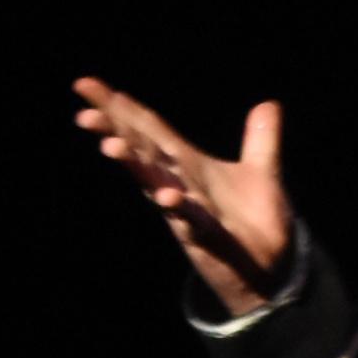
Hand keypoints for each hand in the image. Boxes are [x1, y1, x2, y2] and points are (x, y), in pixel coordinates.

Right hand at [72, 77, 294, 316]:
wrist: (272, 273)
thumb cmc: (257, 225)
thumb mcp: (262, 174)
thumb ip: (261, 140)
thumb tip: (269, 104)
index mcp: (189, 167)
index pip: (150, 131)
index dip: (121, 108)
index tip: (86, 84)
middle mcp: (182, 187)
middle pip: (143, 154)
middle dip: (115, 133)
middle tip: (84, 114)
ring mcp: (192, 214)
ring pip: (156, 186)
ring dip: (135, 167)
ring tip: (110, 146)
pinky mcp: (210, 240)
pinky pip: (193, 222)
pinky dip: (180, 209)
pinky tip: (167, 196)